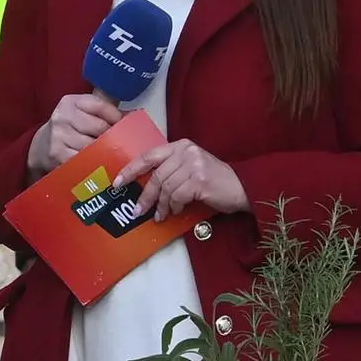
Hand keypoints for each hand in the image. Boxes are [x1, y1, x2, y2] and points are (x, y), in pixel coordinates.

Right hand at [27, 92, 124, 178]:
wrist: (40, 147)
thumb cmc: (69, 128)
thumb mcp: (81, 112)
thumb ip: (104, 110)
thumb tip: (135, 115)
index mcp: (70, 101)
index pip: (101, 106)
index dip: (117, 117)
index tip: (124, 126)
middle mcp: (62, 116)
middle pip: (100, 127)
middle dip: (112, 137)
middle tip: (119, 144)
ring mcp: (58, 135)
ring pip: (94, 146)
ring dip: (105, 152)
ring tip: (110, 155)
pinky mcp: (57, 154)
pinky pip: (84, 160)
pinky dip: (94, 163)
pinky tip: (98, 164)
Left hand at [117, 136, 247, 217]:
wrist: (243, 188)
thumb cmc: (214, 182)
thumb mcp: (190, 168)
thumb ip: (171, 170)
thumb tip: (144, 187)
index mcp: (181, 145)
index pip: (149, 155)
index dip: (131, 169)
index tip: (118, 182)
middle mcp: (186, 151)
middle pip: (156, 175)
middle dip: (145, 196)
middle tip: (137, 210)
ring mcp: (193, 164)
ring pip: (165, 188)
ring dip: (162, 205)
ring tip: (162, 215)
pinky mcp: (199, 180)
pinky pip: (176, 196)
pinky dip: (174, 206)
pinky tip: (176, 211)